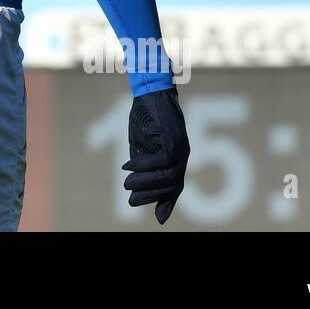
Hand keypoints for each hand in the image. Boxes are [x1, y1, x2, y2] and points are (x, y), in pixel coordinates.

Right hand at [123, 88, 188, 223]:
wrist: (149, 90)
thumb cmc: (145, 116)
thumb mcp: (141, 145)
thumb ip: (142, 165)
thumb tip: (135, 190)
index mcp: (177, 156)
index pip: (175, 185)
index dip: (167, 202)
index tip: (159, 218)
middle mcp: (183, 154)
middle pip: (172, 184)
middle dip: (151, 196)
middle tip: (131, 201)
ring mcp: (180, 146)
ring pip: (167, 175)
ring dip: (145, 183)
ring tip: (126, 185)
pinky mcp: (173, 138)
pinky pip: (161, 160)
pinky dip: (143, 166)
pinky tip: (128, 167)